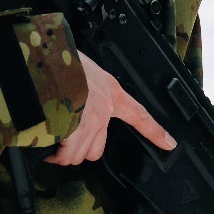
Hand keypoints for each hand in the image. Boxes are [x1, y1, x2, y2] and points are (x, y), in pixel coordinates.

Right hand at [46, 51, 175, 165]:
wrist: (43, 60)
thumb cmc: (57, 59)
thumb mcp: (80, 66)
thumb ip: (83, 84)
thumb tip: (71, 95)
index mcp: (109, 90)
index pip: (139, 114)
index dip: (155, 131)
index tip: (169, 143)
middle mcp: (104, 109)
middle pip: (98, 148)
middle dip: (79, 148)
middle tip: (64, 139)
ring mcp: (89, 122)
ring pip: (78, 154)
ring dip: (63, 151)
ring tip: (48, 136)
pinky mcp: (74, 132)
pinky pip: (65, 154)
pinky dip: (53, 153)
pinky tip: (44, 143)